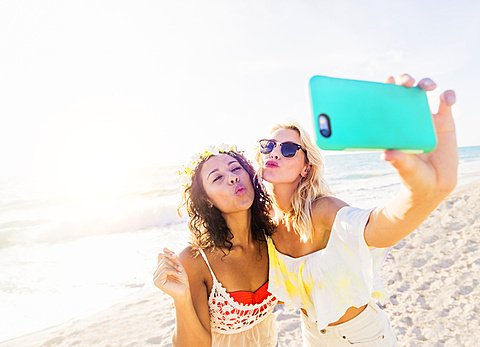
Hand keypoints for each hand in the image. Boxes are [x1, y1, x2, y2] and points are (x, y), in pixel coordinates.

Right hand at [153, 248, 189, 300]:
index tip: (175, 256)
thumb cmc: (182, 279)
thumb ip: (171, 257)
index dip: (168, 254)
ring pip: (164, 264)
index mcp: (160, 268)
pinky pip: (165, 270)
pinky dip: (173, 271)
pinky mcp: (157, 281)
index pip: (160, 255)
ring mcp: (155, 277)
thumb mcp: (178, 265)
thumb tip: (164, 248)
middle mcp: (156, 272)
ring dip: (174, 266)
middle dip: (173, 261)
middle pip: (162, 259)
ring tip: (179, 272)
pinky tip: (178, 275)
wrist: (184, 291)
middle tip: (180, 268)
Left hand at [382, 74, 457, 199]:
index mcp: (393, 126)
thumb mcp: (405, 169)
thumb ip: (398, 161)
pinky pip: (446, 103)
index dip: (386, 88)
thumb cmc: (413, 176)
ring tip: (427, 86)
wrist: (435, 185)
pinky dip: (448, 95)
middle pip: (405, 91)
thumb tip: (385, 155)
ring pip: (425, 92)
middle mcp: (408, 118)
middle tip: (406, 82)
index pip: (386, 102)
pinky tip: (447, 98)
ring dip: (426, 82)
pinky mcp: (445, 122)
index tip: (387, 80)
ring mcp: (427, 118)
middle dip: (405, 80)